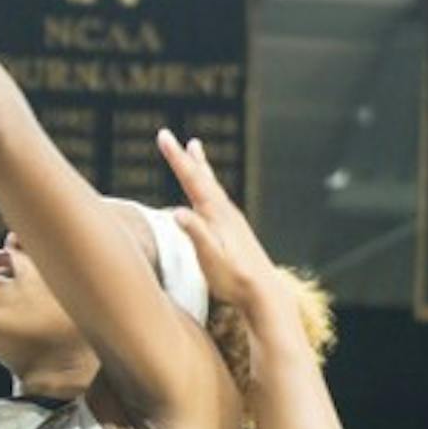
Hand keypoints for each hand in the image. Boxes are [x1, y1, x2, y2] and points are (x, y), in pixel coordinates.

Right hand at [155, 129, 279, 314]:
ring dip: (201, 168)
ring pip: (212, 187)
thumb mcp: (211, 259)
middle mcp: (226, 212)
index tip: (163, 135)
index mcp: (216, 214)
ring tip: (195, 152)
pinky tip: (209, 196)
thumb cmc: (235, 280)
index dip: (176, 157)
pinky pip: (217, 200)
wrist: (264, 293)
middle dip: (186, 157)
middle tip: (175, 137)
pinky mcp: (235, 231)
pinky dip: (209, 188)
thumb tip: (177, 212)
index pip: (192, 179)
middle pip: (203, 177)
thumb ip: (196, 235)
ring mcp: (232, 221)